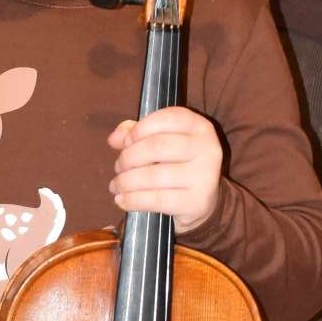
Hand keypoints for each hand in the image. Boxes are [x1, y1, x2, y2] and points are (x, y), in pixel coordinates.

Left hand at [109, 107, 224, 233]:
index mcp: (200, 127)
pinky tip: (122, 200)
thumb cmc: (178, 164)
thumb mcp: (163, 140)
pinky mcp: (196, 202)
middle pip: (156, 146)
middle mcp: (207, 148)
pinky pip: (156, 200)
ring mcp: (204, 177)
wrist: (203, 200)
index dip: (140, 128)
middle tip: (118, 167)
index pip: (167, 118)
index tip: (126, 142)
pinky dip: (133, 200)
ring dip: (126, 181)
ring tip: (116, 185)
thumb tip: (114, 139)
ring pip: (153, 176)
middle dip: (128, 157)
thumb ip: (137, 132)